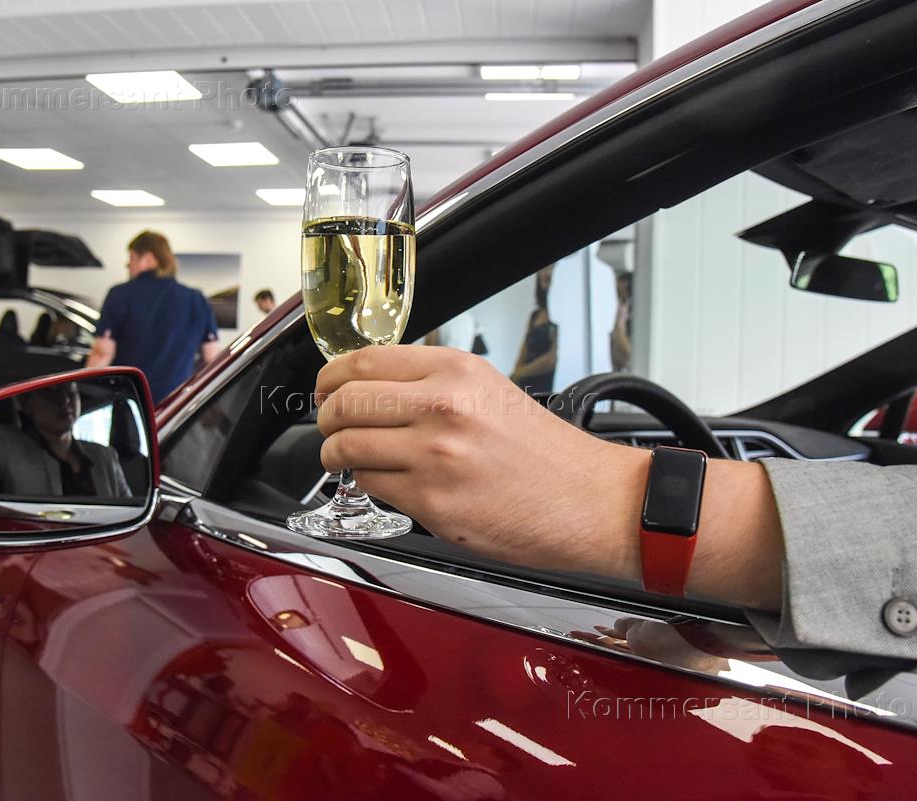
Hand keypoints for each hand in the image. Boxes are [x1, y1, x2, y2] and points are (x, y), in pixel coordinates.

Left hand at [315, 346, 644, 577]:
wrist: (591, 502)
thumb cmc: (546, 454)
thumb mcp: (489, 392)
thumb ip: (431, 384)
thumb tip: (374, 388)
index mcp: (455, 370)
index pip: (362, 361)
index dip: (330, 378)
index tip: (326, 389)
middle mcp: (441, 406)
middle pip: (344, 402)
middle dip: (325, 417)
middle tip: (329, 426)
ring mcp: (433, 455)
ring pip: (347, 446)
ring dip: (336, 455)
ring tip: (345, 459)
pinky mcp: (432, 502)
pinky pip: (371, 485)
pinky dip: (368, 485)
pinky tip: (387, 483)